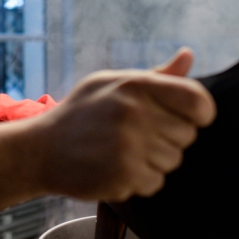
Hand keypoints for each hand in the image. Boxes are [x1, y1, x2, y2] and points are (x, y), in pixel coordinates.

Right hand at [34, 48, 215, 200]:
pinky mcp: (123, 174)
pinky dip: (140, 181)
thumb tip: (189, 56)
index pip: (197, 101)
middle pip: (188, 135)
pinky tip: (116, 168)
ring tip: (122, 152)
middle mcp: (134, 112)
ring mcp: (129, 145)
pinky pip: (155, 182)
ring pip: (173, 161)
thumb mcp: (111, 83)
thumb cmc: (80, 113)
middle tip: (137, 136)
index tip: (186, 118)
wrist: (40, 150)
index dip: (199, 113)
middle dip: (169, 138)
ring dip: (154, 162)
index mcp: (135, 85)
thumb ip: (156, 76)